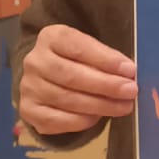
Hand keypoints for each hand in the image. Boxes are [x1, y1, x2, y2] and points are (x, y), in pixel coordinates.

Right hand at [19, 23, 137, 134]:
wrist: (46, 78)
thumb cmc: (76, 61)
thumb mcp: (88, 50)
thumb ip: (105, 59)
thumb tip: (128, 74)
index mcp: (51, 37)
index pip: (78, 47)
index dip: (105, 59)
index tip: (130, 70)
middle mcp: (35, 61)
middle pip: (71, 75)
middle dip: (105, 85)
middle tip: (130, 91)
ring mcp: (29, 87)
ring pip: (67, 99)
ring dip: (99, 105)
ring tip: (123, 106)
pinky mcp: (29, 110)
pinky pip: (57, 120)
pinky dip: (81, 121)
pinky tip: (99, 117)